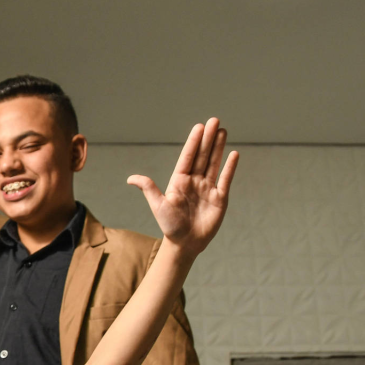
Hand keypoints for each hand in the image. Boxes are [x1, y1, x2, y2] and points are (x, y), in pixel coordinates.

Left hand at [128, 118, 237, 256]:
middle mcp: (194, 181)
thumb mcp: (158, 205)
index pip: (188, 157)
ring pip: (214, 163)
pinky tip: (233, 154)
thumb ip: (149, 188)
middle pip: (202, 156)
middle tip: (214, 120)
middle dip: (208, 138)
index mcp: (179, 180)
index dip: (194, 142)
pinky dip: (230, 167)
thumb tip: (131, 178)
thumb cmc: (170, 225)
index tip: (199, 127)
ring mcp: (208, 188)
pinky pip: (225, 179)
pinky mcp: (220, 198)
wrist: (185, 243)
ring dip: (218, 147)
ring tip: (222, 130)